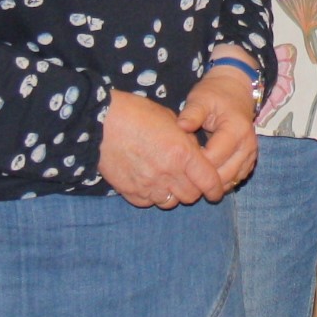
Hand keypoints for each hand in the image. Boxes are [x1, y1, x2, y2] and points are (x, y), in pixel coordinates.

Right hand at [100, 89, 228, 209]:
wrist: (100, 122)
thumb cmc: (136, 114)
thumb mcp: (170, 120)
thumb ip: (187, 141)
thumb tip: (196, 155)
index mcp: (182, 153)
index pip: (209, 182)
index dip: (216, 189)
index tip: (216, 192)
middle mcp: (168, 173)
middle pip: (191, 196)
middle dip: (195, 191)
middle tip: (190, 182)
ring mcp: (148, 185)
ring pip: (170, 202)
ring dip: (173, 194)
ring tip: (168, 181)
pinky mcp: (130, 191)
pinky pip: (149, 202)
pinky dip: (152, 196)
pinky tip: (149, 182)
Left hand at [178, 66, 259, 190]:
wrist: (235, 92)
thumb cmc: (214, 95)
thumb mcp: (201, 99)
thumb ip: (192, 114)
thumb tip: (181, 127)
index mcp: (236, 130)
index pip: (214, 158)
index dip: (194, 163)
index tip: (178, 160)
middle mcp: (247, 146)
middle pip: (223, 175)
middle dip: (202, 178)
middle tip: (181, 174)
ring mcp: (250, 155)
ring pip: (230, 182)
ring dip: (211, 183)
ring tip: (191, 177)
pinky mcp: (249, 162)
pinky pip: (234, 180)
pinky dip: (220, 182)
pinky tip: (204, 176)